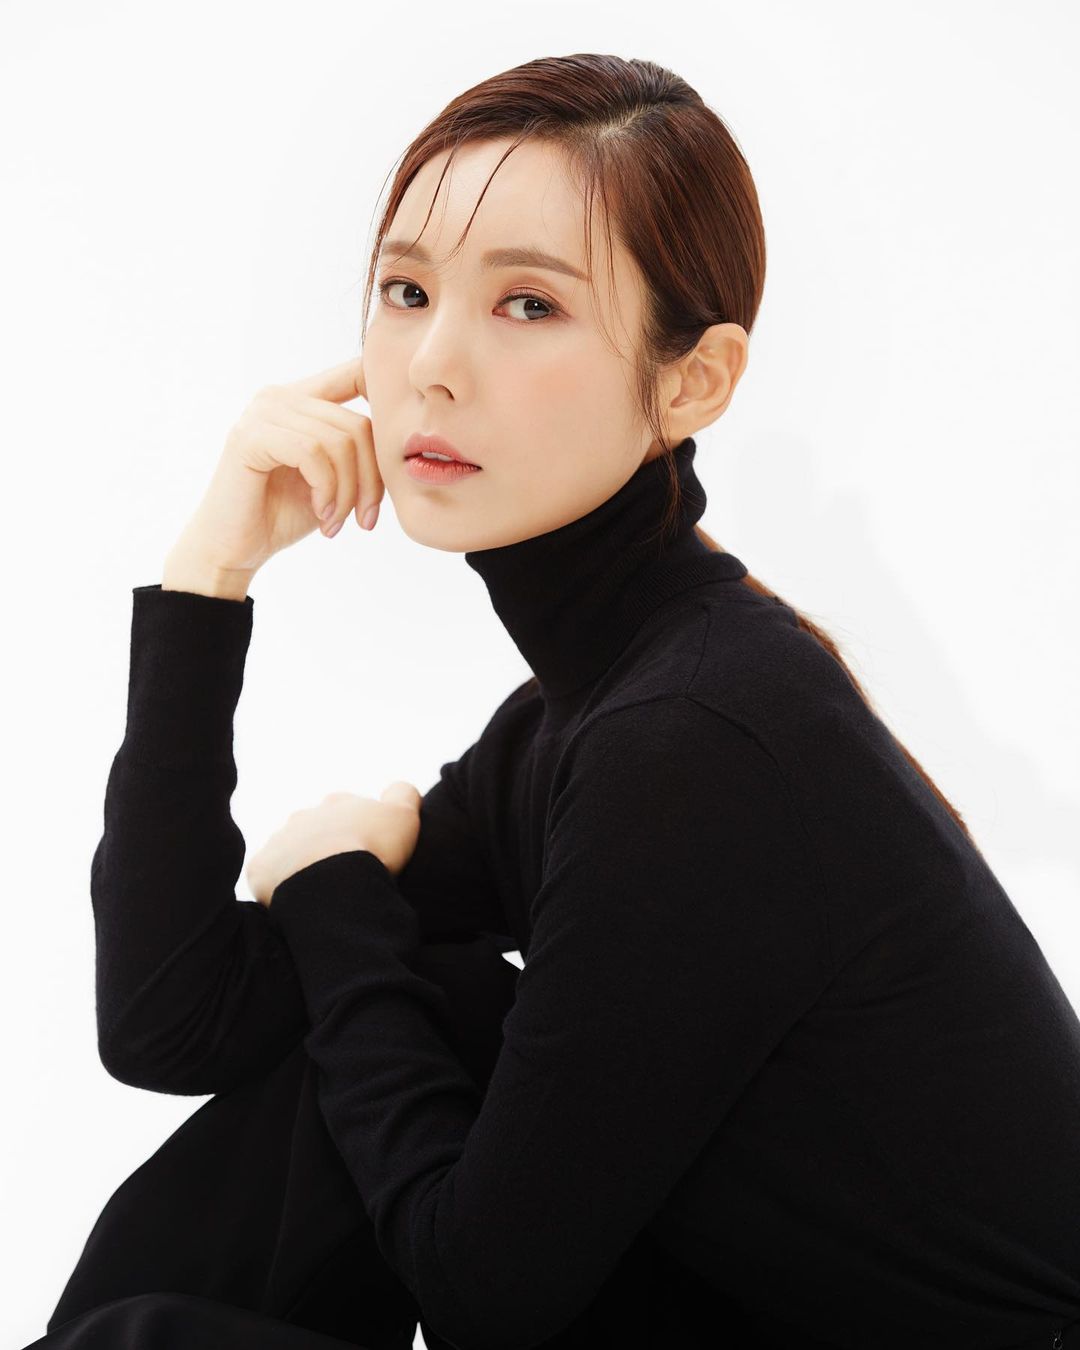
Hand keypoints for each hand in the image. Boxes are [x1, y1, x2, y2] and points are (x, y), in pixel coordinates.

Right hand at [168, 352, 382, 580]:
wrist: (236, 548)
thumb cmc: (284, 513)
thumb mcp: (334, 478)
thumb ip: (358, 451)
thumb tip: (403, 439)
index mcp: (303, 399)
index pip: (357, 374)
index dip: (386, 397)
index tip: (401, 446)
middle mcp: (281, 396)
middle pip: (358, 425)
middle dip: (371, 480)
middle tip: (363, 519)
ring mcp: (263, 412)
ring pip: (339, 442)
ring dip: (348, 492)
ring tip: (336, 521)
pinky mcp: (250, 436)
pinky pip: (312, 453)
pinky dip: (326, 489)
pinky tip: (321, 514)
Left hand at [247, 782, 421, 907]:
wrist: (333, 885)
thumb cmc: (372, 850)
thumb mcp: (403, 815)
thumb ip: (403, 794)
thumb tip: (396, 789)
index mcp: (336, 803)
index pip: (348, 809)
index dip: (360, 829)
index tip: (370, 850)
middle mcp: (304, 816)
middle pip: (316, 829)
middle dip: (328, 845)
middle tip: (346, 872)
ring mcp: (279, 841)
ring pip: (290, 851)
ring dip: (303, 865)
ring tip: (322, 891)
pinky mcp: (260, 869)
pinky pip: (267, 876)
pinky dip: (279, 886)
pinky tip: (298, 901)